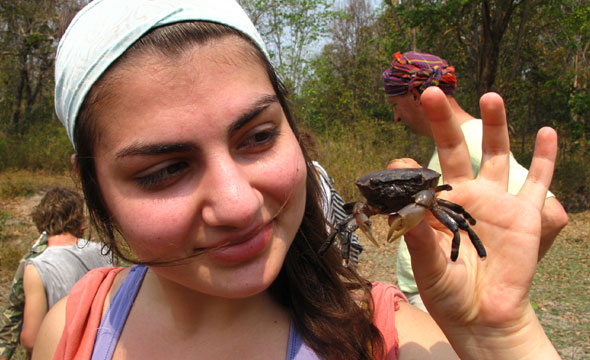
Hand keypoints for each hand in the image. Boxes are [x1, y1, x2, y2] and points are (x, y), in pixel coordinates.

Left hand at [400, 87, 558, 358]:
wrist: (484, 315)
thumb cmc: (448, 292)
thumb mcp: (428, 267)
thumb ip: (420, 239)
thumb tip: (405, 209)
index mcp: (436, 207)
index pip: (419, 176)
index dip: (406, 168)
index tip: (395, 165)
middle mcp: (465, 196)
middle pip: (455, 150)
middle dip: (444, 122)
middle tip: (431, 93)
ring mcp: (496, 202)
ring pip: (498, 155)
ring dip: (496, 126)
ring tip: (491, 97)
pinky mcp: (525, 214)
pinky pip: (538, 181)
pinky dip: (546, 157)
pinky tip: (546, 131)